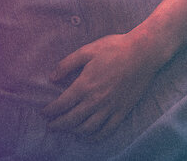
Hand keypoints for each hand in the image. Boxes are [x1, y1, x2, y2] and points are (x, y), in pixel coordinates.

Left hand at [41, 33, 166, 139]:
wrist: (142, 53)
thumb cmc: (113, 49)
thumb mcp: (85, 51)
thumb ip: (66, 65)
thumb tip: (52, 78)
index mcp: (84, 85)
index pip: (62, 104)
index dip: (50, 111)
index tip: (43, 113)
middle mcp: (96, 100)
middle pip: (72, 119)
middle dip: (58, 125)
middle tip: (50, 126)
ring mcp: (110, 107)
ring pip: (88, 128)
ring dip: (74, 131)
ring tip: (66, 131)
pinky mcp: (123, 111)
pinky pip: (108, 130)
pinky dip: (96, 136)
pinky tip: (88, 137)